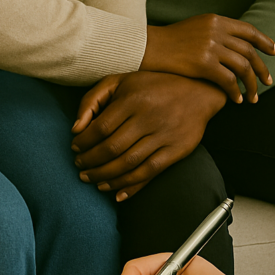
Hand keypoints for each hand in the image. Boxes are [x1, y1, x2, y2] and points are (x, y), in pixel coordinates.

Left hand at [71, 72, 226, 201]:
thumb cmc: (153, 86)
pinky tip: (117, 193)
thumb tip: (76, 128)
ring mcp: (164, 135)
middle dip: (91, 163)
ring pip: (129, 164)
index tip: (75, 148)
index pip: (100, 128)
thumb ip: (92, 99)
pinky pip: (150, 172)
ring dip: (107, 177)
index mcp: (132, 99)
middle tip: (80, 168)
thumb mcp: (120, 81)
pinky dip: (132, 186)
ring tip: (94, 181)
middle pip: (112, 148)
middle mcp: (148, 117)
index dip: (84, 143)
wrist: (199, 91)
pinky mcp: (177, 150)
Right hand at [140, 15, 274, 103]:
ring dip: (251, 84)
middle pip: (249, 51)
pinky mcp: (203, 63)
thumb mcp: (195, 28)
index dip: (264, 42)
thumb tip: (233, 45)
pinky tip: (237, 100)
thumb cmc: (169, 42)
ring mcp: (211, 47)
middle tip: (268, 81)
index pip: (248, 30)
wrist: (146, 47)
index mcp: (216, 20)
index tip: (274, 52)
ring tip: (254, 97)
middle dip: (262, 69)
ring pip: (242, 67)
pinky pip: (228, 80)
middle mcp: (216, 31)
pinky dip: (236, 92)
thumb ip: (215, 32)